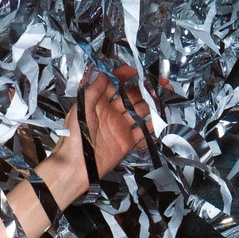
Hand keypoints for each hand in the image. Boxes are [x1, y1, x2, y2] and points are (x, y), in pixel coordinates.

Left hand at [48, 66, 153, 181]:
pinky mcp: (126, 142)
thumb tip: (104, 73)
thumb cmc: (74, 136)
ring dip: (152, 105)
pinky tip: (162, 119)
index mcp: (98, 103)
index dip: (125, 76)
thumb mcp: (80, 108)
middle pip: (131, 97)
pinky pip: (142, 132)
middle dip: (145, 89)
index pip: (114, 84)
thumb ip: (93, 90)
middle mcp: (111, 113)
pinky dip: (152, 126)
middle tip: (160, 84)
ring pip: (139, 112)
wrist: (76, 167)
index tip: (137, 70)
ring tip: (165, 98)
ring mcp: (120, 127)